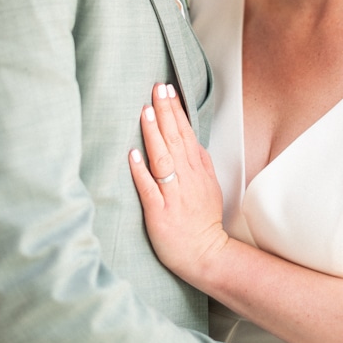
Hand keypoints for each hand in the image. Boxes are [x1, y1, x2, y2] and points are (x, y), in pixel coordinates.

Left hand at [129, 84, 227, 283]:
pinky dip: (141, 171)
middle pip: (175, 139)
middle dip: (165, 111)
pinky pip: (149, 188)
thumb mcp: (210, 186)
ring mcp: (173, 194)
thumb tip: (195, 141)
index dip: (176, 110)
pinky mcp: (159, 212)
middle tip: (157, 88)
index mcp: (197, 170)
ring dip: (154, 134)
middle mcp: (186, 178)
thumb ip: (201, 163)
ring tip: (145, 111)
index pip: (186, 133)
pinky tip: (133, 154)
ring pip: (163, 158)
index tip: (168, 90)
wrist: (205, 254)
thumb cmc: (203, 221)